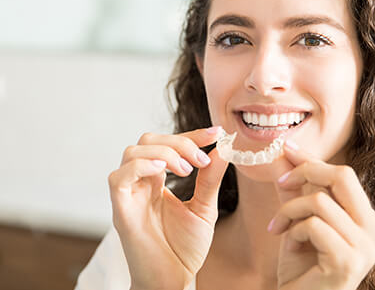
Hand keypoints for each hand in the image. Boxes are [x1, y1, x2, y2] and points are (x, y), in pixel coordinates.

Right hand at [108, 127, 228, 289]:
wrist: (173, 280)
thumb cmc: (184, 248)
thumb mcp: (204, 208)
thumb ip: (210, 179)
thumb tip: (222, 149)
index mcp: (157, 181)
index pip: (168, 144)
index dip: (190, 134)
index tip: (216, 133)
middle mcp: (140, 184)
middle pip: (147, 140)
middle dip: (179, 141)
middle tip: (200, 159)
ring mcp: (129, 195)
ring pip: (132, 152)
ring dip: (164, 153)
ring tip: (186, 170)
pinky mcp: (121, 211)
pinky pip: (119, 177)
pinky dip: (141, 166)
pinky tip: (164, 172)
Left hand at [270, 142, 374, 289]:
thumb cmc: (302, 268)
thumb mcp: (298, 221)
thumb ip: (295, 191)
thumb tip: (283, 156)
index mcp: (368, 219)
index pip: (344, 176)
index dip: (313, 160)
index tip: (287, 149)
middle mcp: (374, 230)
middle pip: (343, 176)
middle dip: (306, 171)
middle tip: (282, 182)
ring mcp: (365, 247)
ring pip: (320, 201)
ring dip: (289, 212)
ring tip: (278, 229)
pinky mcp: (348, 261)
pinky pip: (313, 225)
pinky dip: (293, 232)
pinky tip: (289, 247)